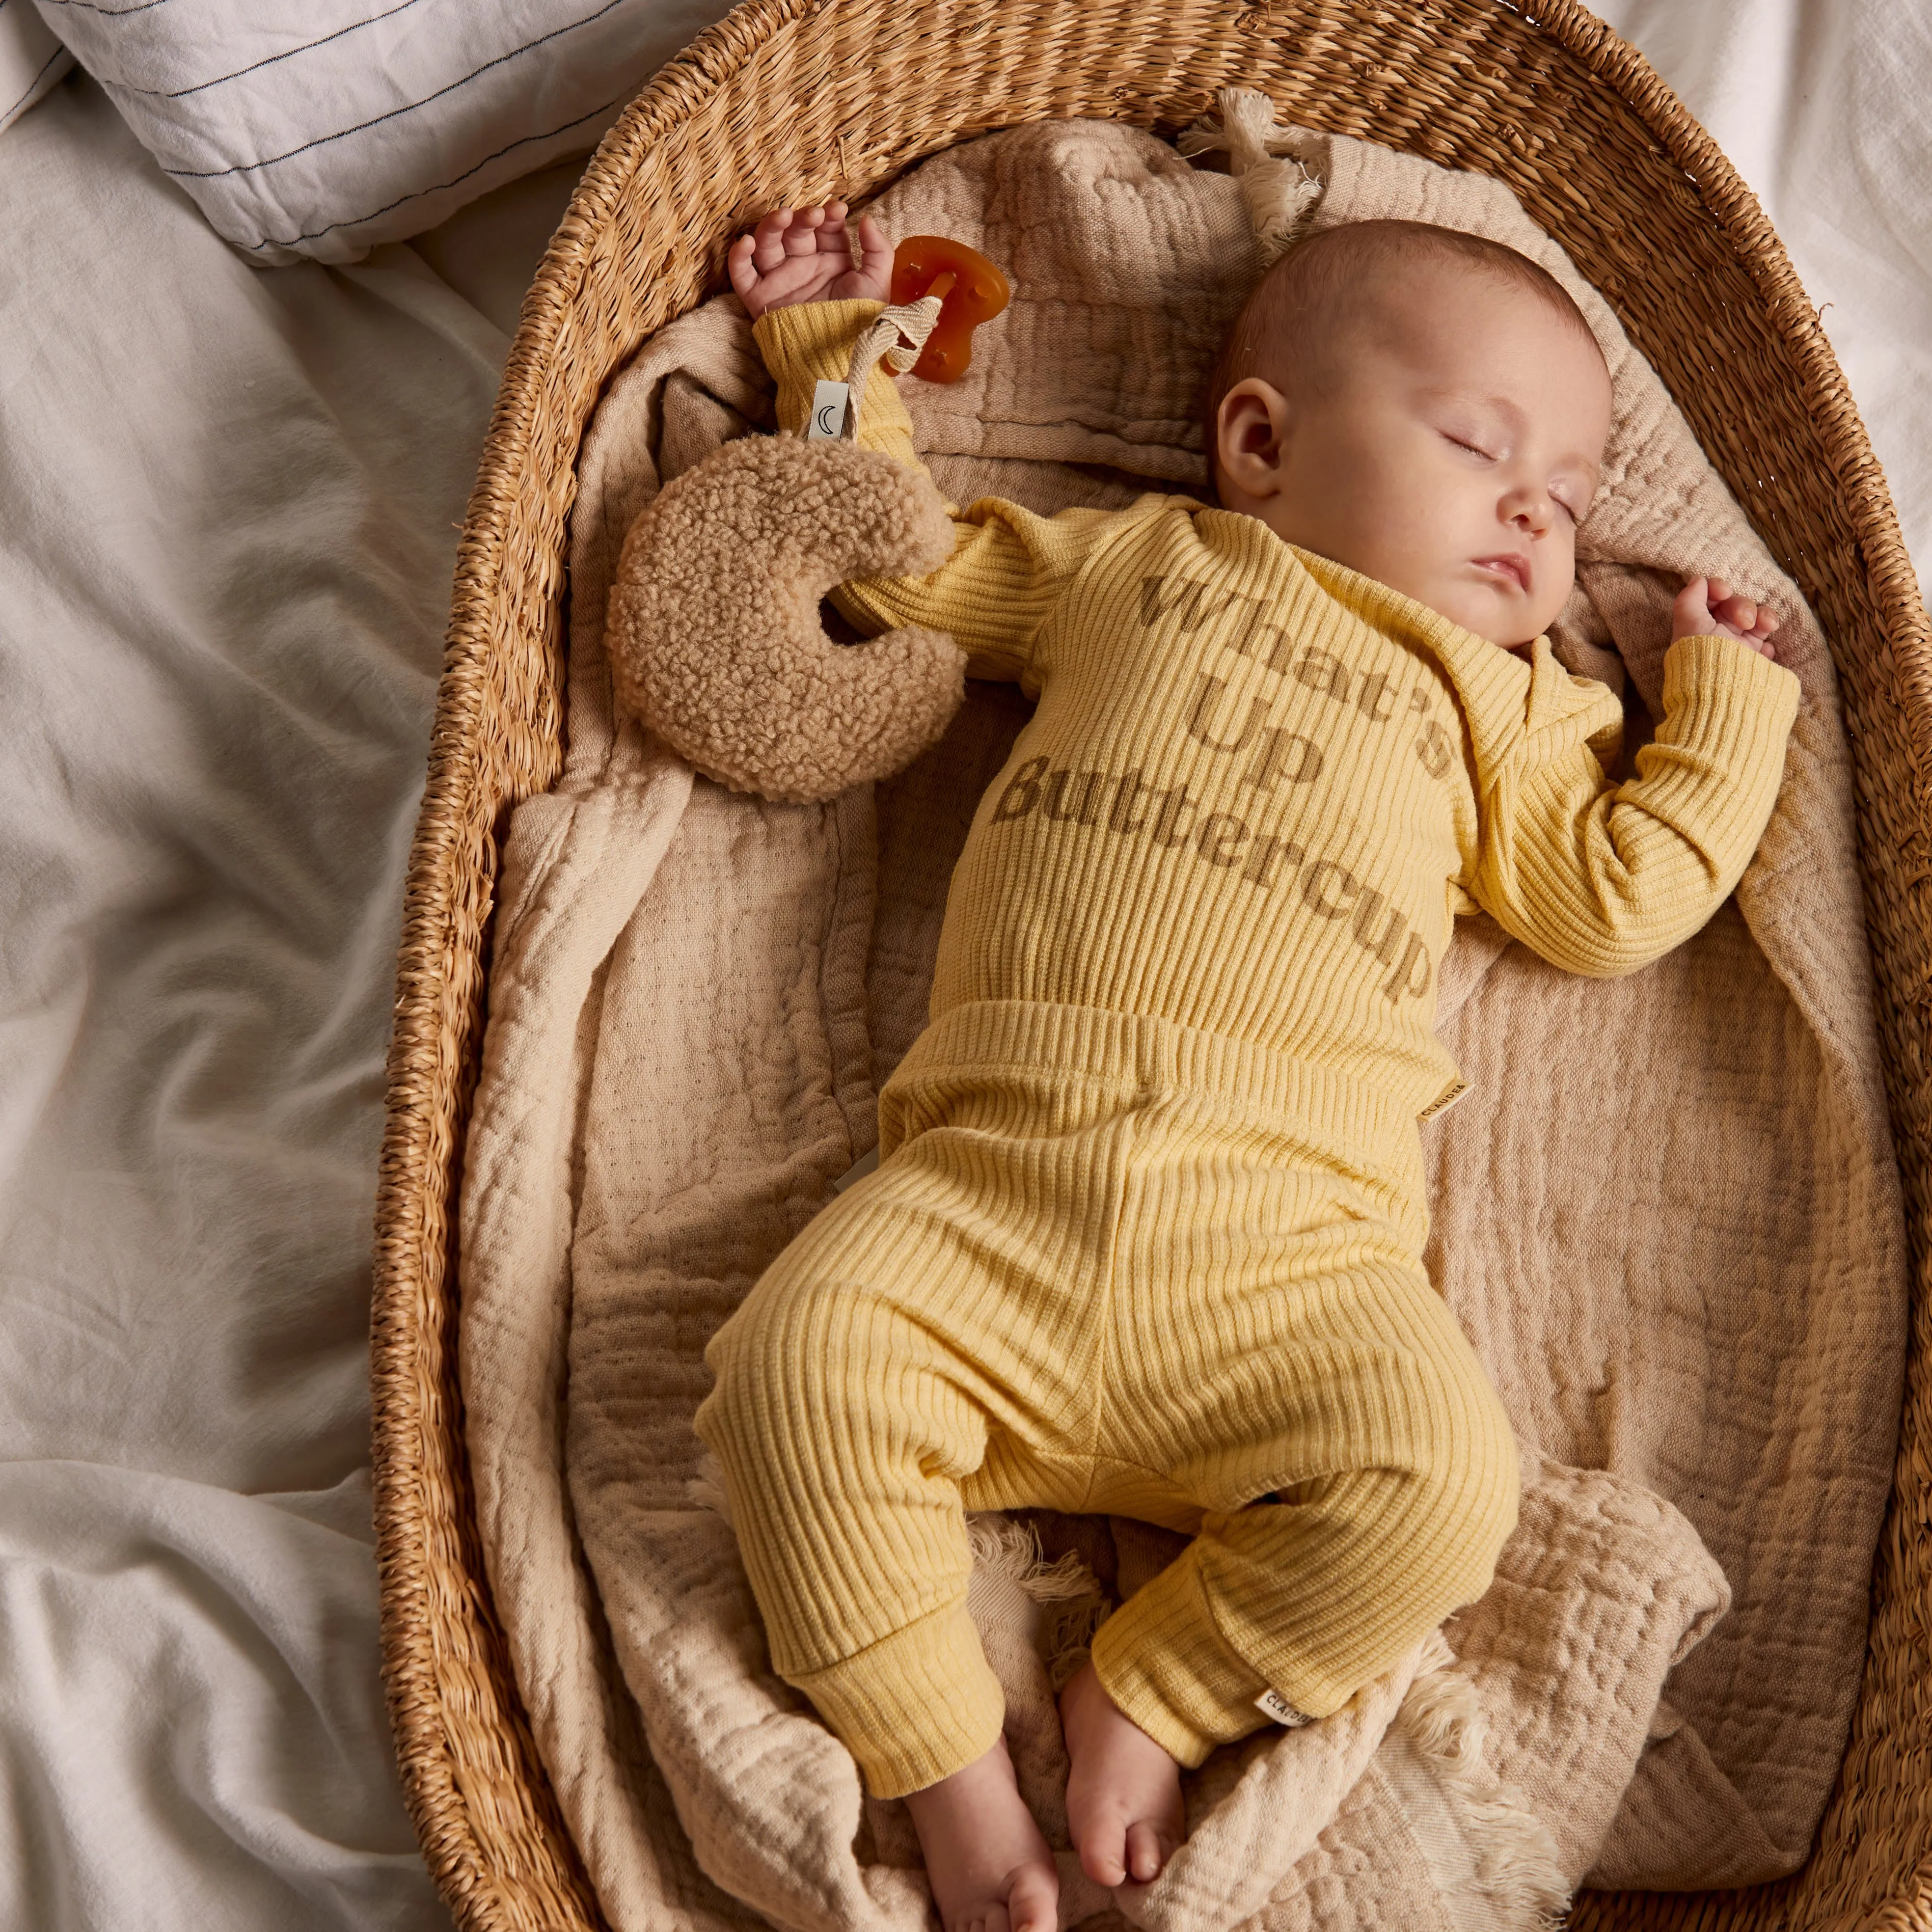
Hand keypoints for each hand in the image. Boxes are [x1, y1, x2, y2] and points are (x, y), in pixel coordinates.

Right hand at [727, 200, 892, 320]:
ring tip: (782, 217)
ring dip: (771, 226)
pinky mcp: (760, 298)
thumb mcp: (877, 285)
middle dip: (803, 218)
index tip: (837, 210)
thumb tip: (867, 219)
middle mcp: (804, 268)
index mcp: (832, 263)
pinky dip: (739, 256)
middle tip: (813, 216)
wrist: (836, 359)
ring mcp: (780, 281)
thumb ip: (877, 250)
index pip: (826, 230)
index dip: (829, 216)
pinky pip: (742, 273)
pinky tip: (747, 242)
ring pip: (768, 244)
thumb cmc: (858, 324)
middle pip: (796, 232)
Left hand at [1672, 576, 1779, 658]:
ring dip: (1764, 616)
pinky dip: (1768, 644)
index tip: (1724, 591)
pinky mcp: (1754, 662)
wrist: (1727, 694)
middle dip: (1742, 605)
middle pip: (1734, 605)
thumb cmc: (1705, 657)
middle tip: (1744, 620)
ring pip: (1755, 619)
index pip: (1710, 597)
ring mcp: (1737, 649)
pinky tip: (1764, 652)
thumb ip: (1690, 599)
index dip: (1717, 587)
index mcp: (1697, 626)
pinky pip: (1766, 644)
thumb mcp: (1689, 624)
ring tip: (1767, 626)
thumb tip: (1698, 580)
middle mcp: (1716, 636)